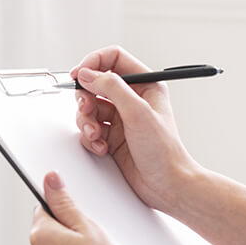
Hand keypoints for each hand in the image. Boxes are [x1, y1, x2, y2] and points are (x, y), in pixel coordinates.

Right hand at [71, 46, 200, 214]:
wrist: (166, 185)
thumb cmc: (164, 151)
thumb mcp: (138, 113)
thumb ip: (112, 88)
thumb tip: (88, 74)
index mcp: (145, 85)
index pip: (113, 59)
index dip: (93, 63)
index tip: (79, 74)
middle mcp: (132, 98)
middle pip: (95, 83)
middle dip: (86, 97)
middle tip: (87, 108)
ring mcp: (120, 117)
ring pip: (89, 107)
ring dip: (86, 121)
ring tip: (95, 134)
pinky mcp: (111, 135)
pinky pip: (89, 127)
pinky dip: (90, 137)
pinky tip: (102, 147)